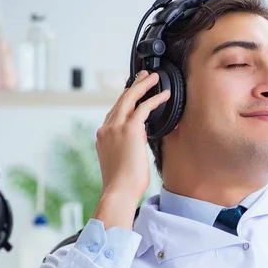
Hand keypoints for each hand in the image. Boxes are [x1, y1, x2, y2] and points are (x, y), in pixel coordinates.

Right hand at [95, 70, 169, 202]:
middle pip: (120, 100)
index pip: (114, 112)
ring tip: (153, 78)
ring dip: (143, 85)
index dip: (124, 101)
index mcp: (103, 136)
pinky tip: (164, 95)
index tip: (132, 92)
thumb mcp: (120, 161)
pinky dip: (155, 99)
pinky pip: (143, 108)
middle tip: (142, 76)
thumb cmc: (122, 183)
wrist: (119, 191)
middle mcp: (107, 128)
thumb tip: (138, 140)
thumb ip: (126, 146)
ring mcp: (116, 127)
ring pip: (129, 98)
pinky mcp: (129, 129)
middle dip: (132, 86)